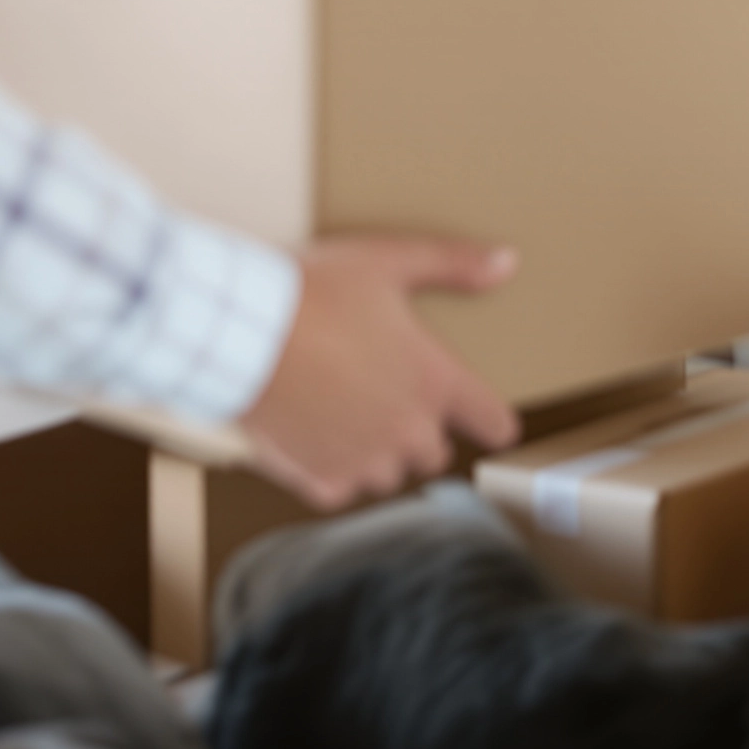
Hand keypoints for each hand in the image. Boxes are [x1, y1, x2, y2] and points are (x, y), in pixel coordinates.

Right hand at [237, 235, 520, 508]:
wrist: (242, 331)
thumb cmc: (314, 291)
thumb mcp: (388, 260)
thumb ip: (452, 264)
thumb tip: (507, 262)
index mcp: (433, 382)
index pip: (494, 423)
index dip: (491, 418)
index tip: (485, 416)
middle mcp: (407, 430)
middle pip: (434, 452)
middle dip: (418, 428)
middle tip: (383, 389)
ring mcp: (364, 460)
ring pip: (387, 473)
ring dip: (375, 451)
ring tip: (343, 408)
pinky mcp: (320, 478)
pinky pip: (340, 488)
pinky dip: (329, 468)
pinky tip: (312, 432)